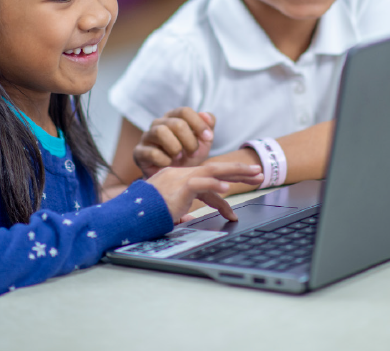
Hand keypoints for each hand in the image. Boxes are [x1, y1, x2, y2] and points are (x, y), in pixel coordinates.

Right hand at [133, 108, 215, 177]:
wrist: (175, 178)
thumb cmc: (189, 156)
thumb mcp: (204, 142)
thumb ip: (208, 126)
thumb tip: (205, 115)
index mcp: (173, 117)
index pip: (185, 111)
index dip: (199, 124)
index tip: (208, 138)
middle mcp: (158, 123)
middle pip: (176, 123)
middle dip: (190, 140)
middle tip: (194, 153)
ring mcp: (147, 137)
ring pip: (160, 132)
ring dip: (176, 147)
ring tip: (180, 157)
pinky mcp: (139, 152)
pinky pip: (151, 152)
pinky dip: (164, 160)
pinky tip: (168, 164)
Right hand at [146, 162, 262, 222]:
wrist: (130, 214)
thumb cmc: (145, 215)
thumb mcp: (166, 213)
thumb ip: (179, 214)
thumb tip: (189, 219)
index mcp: (179, 180)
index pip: (206, 180)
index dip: (223, 189)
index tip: (235, 205)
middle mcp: (181, 175)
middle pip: (215, 170)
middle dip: (239, 171)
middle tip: (259, 173)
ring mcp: (180, 178)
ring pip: (213, 170)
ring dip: (236, 172)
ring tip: (255, 175)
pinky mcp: (179, 187)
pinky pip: (201, 183)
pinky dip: (216, 186)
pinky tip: (228, 190)